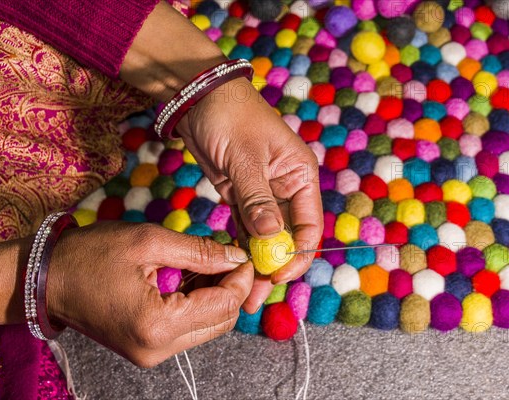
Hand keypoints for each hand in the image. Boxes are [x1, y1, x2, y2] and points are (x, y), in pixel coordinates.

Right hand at [47, 222, 251, 367]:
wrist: (45, 280)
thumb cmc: (90, 255)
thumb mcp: (148, 241)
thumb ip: (199, 251)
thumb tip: (236, 257)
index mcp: (158, 324)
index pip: (224, 305)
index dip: (241, 278)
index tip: (244, 253)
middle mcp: (159, 349)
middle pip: (222, 321)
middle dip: (232, 287)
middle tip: (229, 256)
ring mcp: (153, 353)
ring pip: (208, 326)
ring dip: (216, 295)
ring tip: (206, 262)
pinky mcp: (148, 349)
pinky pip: (188, 329)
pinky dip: (197, 304)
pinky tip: (190, 277)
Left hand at [177, 77, 322, 312]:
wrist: (199, 97)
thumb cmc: (230, 117)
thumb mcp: (245, 159)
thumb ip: (257, 201)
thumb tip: (271, 239)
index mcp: (301, 175)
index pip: (308, 225)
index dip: (296, 254)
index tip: (277, 275)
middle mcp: (287, 188)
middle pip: (288, 237)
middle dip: (274, 266)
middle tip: (256, 295)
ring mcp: (264, 194)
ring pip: (266, 237)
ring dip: (257, 263)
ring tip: (244, 293)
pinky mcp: (241, 196)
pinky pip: (246, 228)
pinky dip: (241, 248)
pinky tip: (235, 269)